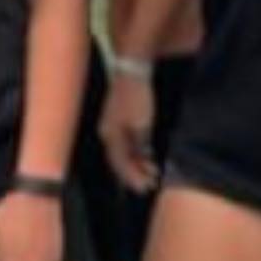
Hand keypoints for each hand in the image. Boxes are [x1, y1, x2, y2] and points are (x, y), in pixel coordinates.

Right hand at [100, 71, 160, 193]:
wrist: (132, 72)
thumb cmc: (136, 99)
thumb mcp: (141, 126)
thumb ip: (139, 146)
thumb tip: (140, 159)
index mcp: (110, 136)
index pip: (119, 164)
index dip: (131, 178)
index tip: (144, 188)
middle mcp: (108, 134)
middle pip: (120, 160)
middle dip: (135, 174)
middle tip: (150, 185)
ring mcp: (113, 126)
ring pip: (125, 152)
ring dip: (138, 164)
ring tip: (153, 172)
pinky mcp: (121, 119)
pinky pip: (128, 142)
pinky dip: (138, 152)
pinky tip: (148, 156)